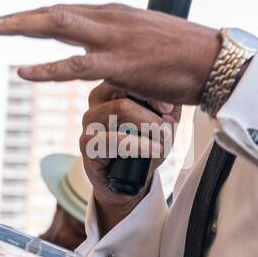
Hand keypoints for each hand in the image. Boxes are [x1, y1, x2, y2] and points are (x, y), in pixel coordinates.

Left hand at [0, 3, 221, 106]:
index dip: (34, 17)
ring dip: (18, 27)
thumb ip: (123, 50)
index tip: (10, 21)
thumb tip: (110, 67)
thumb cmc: (187, 57)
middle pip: (51, 13)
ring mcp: (112, 38)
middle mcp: (108, 18)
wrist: (215, 60)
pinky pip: (73, 64)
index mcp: (114, 14)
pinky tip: (22, 71)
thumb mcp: (148, 46)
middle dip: (14, 18)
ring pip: (54, 26)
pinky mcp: (119, 62)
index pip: (65, 12)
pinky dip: (45, 68)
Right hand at [78, 82, 178, 228]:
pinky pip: (112, 138)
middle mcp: (97, 99)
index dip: (153, 89)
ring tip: (162, 141)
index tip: (169, 108)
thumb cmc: (146, 147)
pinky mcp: (86, 143)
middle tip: (168, 128)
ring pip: (120, 109)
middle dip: (152, 109)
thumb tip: (171, 98)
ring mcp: (89, 120)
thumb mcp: (164, 122)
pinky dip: (138, 144)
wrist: (129, 182)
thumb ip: (169, 105)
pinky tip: (153, 150)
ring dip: (148, 126)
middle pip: (126, 87)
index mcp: (113, 86)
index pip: (130, 75)